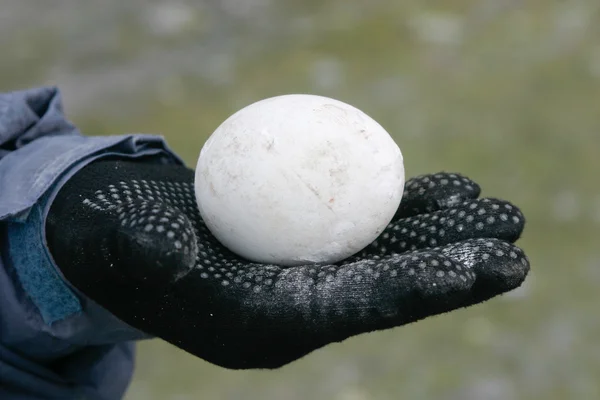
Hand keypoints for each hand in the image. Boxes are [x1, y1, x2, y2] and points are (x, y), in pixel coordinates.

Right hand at [45, 160, 528, 368]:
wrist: (134, 235)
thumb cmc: (126, 243)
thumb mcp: (128, 245)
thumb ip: (149, 252)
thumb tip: (167, 247)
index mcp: (267, 322)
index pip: (352, 311)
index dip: (414, 290)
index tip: (476, 270)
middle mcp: (300, 305)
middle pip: (388, 290)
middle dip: (452, 275)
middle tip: (513, 251)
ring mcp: (310, 274)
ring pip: (388, 256)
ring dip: (444, 238)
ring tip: (497, 212)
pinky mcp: (311, 244)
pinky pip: (367, 229)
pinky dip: (407, 210)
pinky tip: (446, 191)